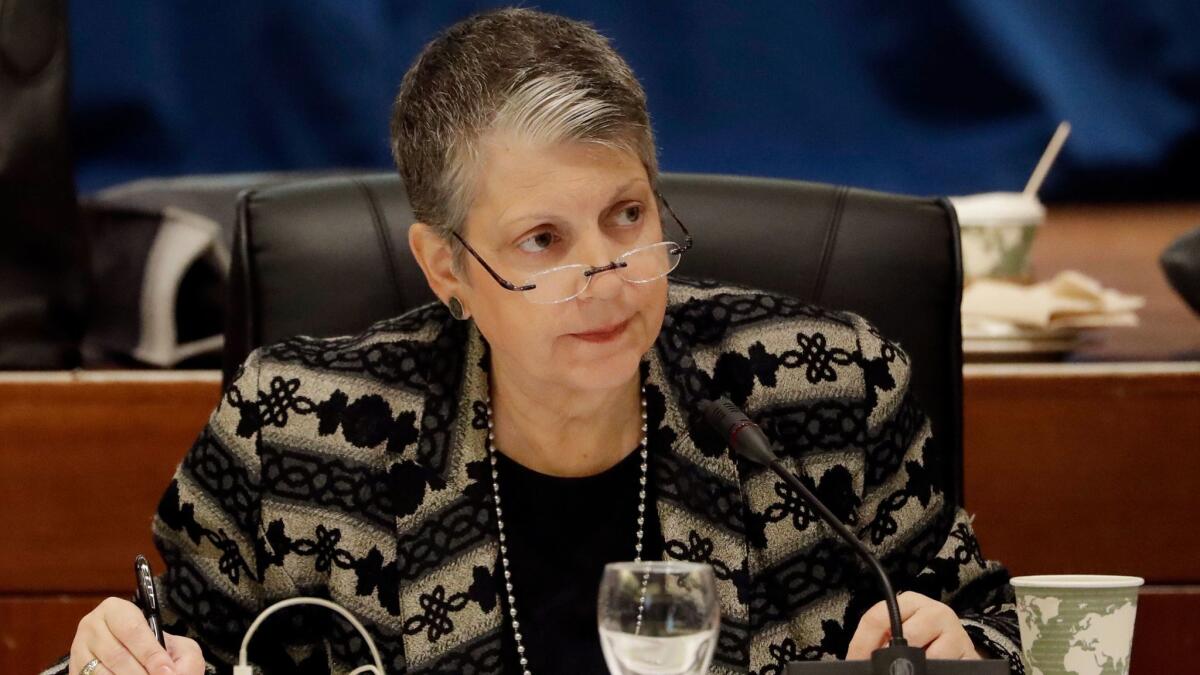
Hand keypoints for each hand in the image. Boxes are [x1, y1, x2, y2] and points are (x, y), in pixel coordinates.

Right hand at [69, 597, 204, 674]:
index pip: (133, 631)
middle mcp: (91, 627)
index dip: (151, 654)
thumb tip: (169, 673)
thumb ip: (179, 655)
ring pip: (102, 673)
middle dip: (141, 673)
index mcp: (115, 610)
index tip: (166, 672)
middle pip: (117, 656)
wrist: (138, 665)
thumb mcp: (177, 647)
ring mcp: (78, 652)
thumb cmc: (158, 653)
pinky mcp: (74, 672)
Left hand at [847, 591, 982, 659]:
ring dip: (914, 667)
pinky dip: (932, 671)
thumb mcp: (899, 631)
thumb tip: (858, 659)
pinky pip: (944, 665)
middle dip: (889, 657)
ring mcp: (955, 631)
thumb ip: (880, 637)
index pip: (877, 617)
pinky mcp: (969, 653)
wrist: (958, 651)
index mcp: (910, 601)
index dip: (862, 643)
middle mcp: (934, 611)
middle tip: (883, 668)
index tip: (856, 660)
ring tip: (909, 669)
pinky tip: (928, 670)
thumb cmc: (923, 640)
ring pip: (925, 655)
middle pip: (903, 636)